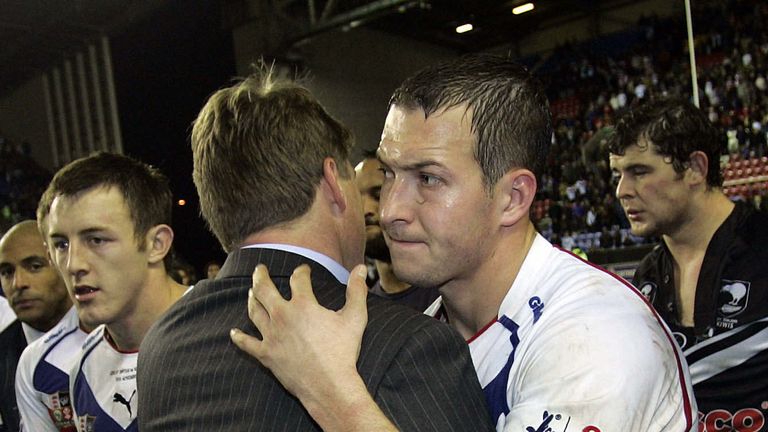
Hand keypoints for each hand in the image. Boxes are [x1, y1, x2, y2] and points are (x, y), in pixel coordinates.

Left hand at [230, 263, 368, 406]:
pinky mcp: (266, 355)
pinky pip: (247, 344)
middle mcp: (282, 316)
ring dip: (251, 299)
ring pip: (254, 311)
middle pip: (264, 289)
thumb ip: (357, 290)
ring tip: (250, 292)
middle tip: (259, 269)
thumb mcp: (355, 318)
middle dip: (261, 276)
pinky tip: (233, 333)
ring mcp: (271, 336)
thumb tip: (361, 268)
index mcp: (303, 305)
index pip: (298, 279)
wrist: (329, 385)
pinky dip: (239, 338)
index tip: (304, 271)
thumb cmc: (343, 352)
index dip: (302, 272)